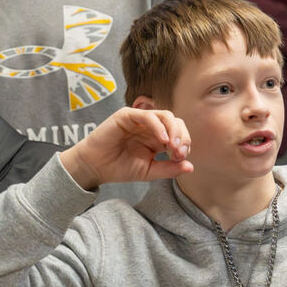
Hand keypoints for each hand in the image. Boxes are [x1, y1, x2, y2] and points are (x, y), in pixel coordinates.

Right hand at [59, 107, 191, 190]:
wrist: (95, 167)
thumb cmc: (119, 168)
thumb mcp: (149, 171)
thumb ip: (169, 169)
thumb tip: (191, 167)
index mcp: (158, 138)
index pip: (179, 134)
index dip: (185, 144)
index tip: (181, 159)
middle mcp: (151, 126)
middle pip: (176, 122)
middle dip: (182, 137)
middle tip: (180, 153)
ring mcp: (139, 119)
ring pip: (165, 115)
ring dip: (173, 130)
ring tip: (173, 146)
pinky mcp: (127, 115)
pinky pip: (147, 115)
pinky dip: (158, 126)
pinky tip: (162, 140)